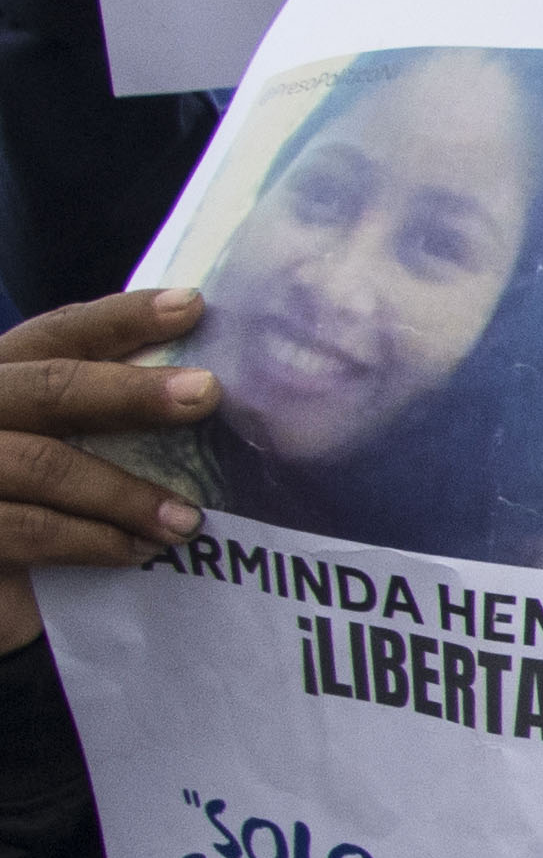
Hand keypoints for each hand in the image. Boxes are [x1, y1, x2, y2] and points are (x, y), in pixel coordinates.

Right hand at [0, 290, 214, 650]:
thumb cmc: (20, 490)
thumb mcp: (45, 433)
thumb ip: (94, 412)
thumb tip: (198, 392)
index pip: (58, 334)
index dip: (121, 319)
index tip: (191, 306)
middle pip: (49, 388)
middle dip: (131, 391)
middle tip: (207, 394)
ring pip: (44, 464)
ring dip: (124, 492)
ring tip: (187, 520)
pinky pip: (27, 529)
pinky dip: (89, 540)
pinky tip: (136, 551)